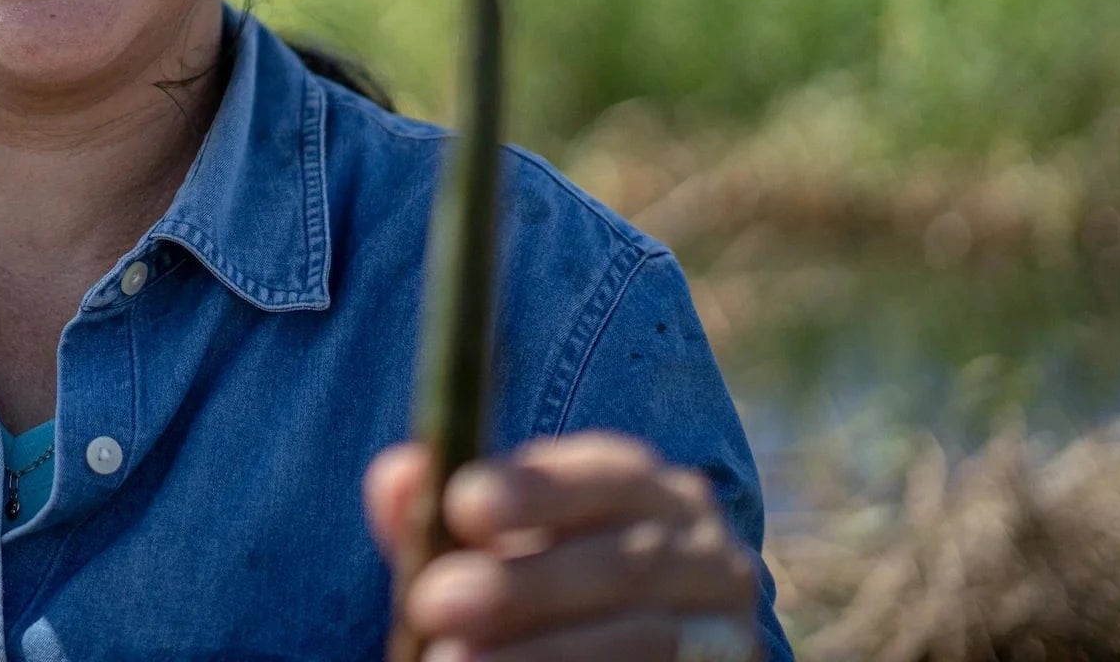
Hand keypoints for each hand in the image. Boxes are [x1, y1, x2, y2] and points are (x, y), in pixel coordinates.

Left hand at [363, 431, 762, 660]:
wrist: (623, 651)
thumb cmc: (543, 588)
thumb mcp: (497, 543)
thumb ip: (443, 511)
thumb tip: (395, 477)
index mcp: (652, 491)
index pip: (606, 475)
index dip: (535, 488)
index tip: (462, 503)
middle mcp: (704, 553)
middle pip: (619, 564)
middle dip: (520, 585)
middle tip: (431, 602)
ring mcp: (724, 630)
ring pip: (639, 639)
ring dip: (539, 655)